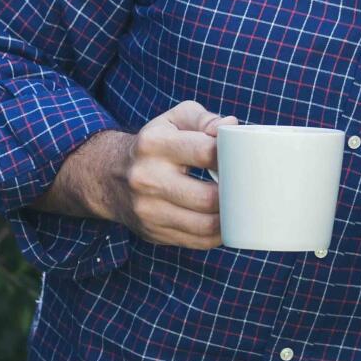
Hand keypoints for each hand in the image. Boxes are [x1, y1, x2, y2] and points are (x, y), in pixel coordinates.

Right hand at [94, 100, 236, 248]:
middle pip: (207, 197)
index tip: (246, 158)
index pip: (206, 152)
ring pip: (204, 225)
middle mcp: (146, 178)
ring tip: (243, 207)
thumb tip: (231, 127)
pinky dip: (218, 235)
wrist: (109, 175)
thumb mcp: (175, 119)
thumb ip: (205, 119)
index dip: (232, 156)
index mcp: (154, 143)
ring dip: (230, 220)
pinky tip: (227, 223)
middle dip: (235, 195)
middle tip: (250, 188)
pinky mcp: (152, 232)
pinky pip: (196, 242)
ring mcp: (147, 210)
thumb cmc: (156, 142)